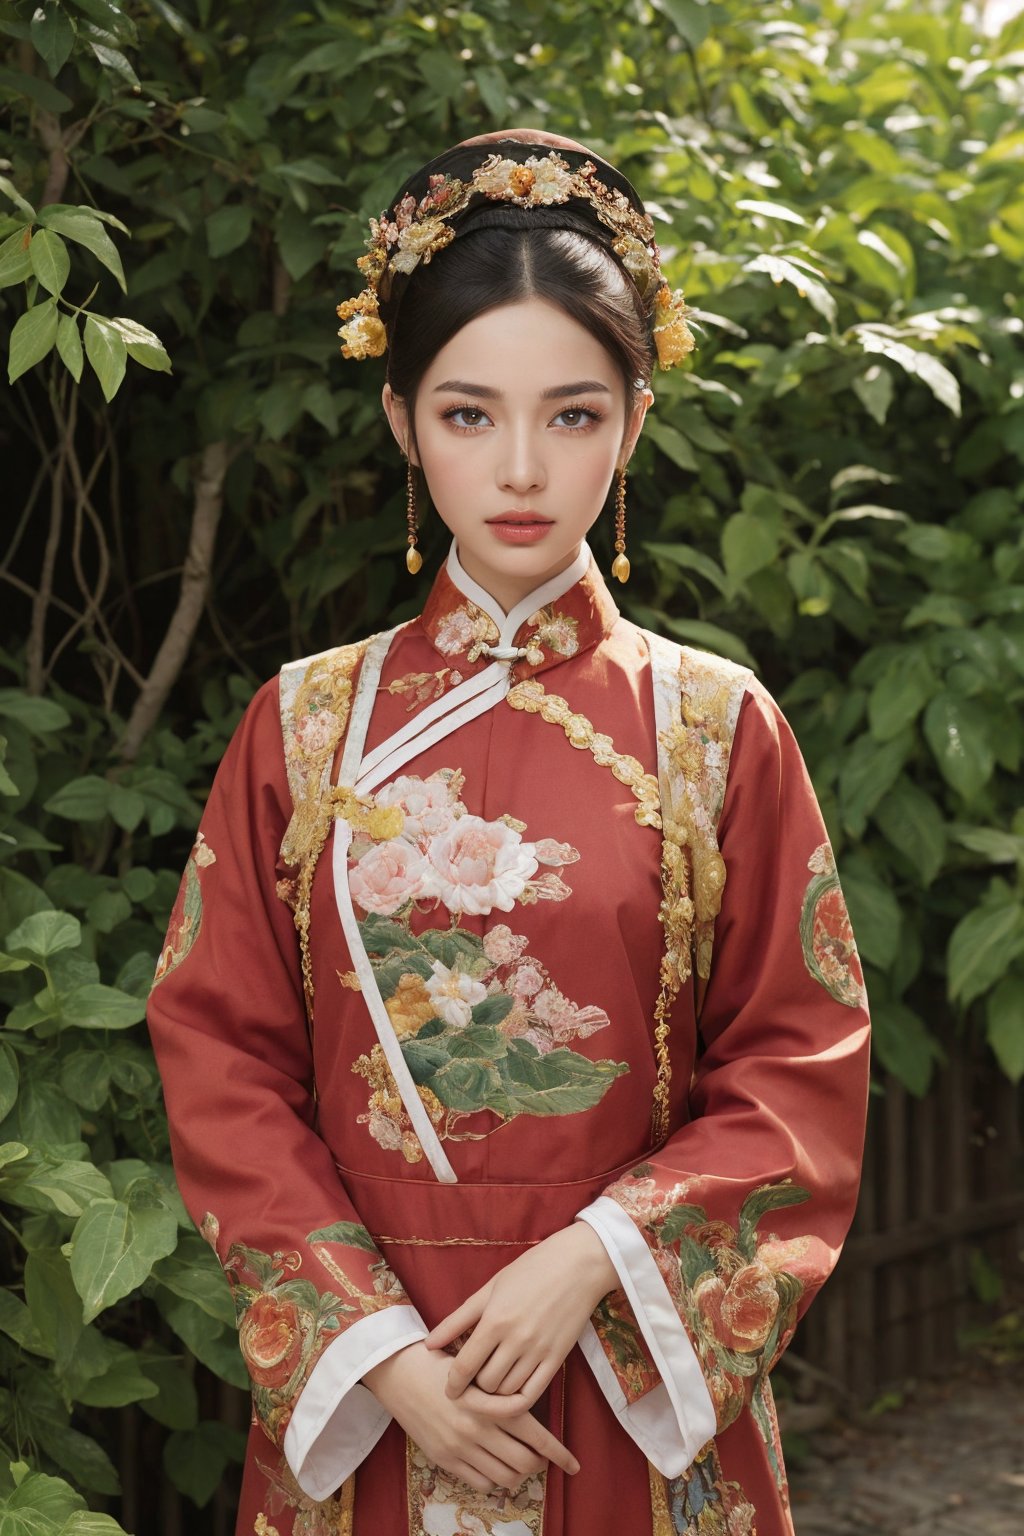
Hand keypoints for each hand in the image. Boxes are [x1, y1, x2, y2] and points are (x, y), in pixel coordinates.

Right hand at [361, 1339, 578, 1494]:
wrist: (399, 1370)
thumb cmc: (443, 1358)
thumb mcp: (479, 1364)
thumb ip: (505, 1386)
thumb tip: (535, 1400)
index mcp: (492, 1401)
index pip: (537, 1436)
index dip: (559, 1454)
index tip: (573, 1464)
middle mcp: (479, 1428)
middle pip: (524, 1462)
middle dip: (540, 1464)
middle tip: (543, 1457)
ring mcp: (461, 1446)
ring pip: (504, 1476)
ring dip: (519, 1474)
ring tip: (522, 1463)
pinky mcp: (444, 1458)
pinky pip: (480, 1482)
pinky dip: (494, 1480)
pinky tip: (496, 1467)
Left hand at [423, 1221, 617, 1407]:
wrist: (578, 1265)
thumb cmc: (530, 1270)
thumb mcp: (490, 1288)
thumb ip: (458, 1318)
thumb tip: (428, 1344)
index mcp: (495, 1320)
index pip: (465, 1366)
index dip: (452, 1384)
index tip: (449, 1390)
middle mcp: (516, 1339)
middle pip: (485, 1384)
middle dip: (474, 1386)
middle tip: (473, 1381)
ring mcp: (538, 1351)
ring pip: (507, 1392)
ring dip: (495, 1393)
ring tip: (492, 1382)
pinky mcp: (557, 1359)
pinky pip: (532, 1394)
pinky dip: (517, 1399)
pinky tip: (511, 1390)